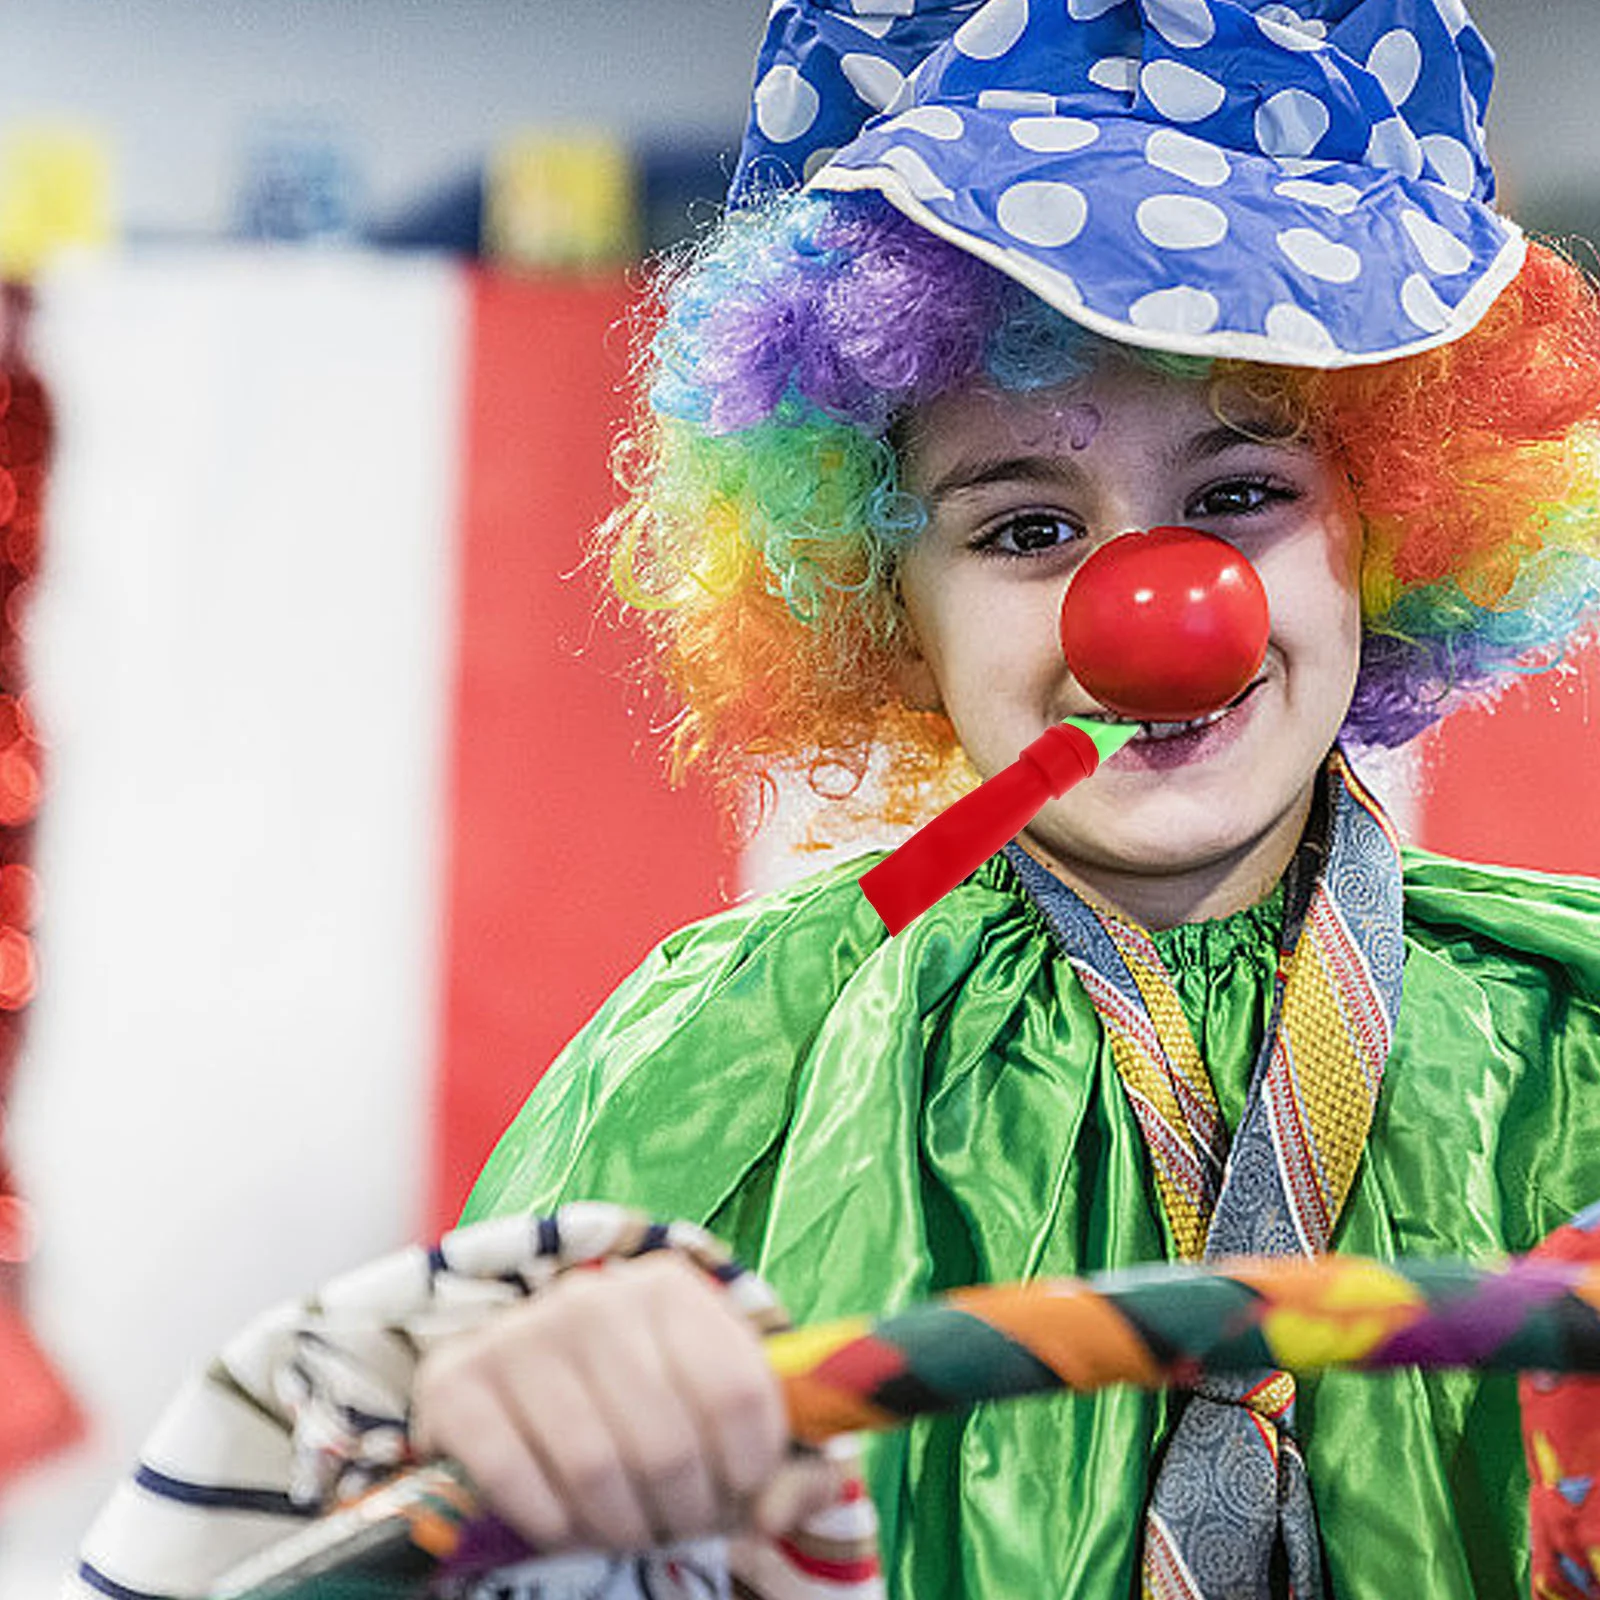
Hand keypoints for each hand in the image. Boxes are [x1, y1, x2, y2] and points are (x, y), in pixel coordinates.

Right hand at [410, 1252, 839, 1551]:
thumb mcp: (716, 1412)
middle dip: (683, 1511)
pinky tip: (564, 1522)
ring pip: (595, 1467)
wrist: (523, 1384)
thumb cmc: (641, 1401)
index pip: (740, 1391)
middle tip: (678, 1526)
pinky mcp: (456, 1381)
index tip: (739, 1495)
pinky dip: (548, 1521)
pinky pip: (513, 1476)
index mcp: (668, 1287)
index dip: (750, 1469)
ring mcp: (519, 1333)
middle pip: (668, 1442)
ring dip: (619, 1525)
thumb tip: (782, 1508)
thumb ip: (779, 1461)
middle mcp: (592, 1295)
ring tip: (628, 1529)